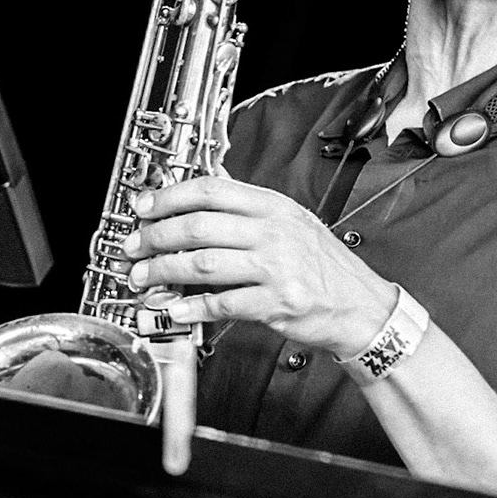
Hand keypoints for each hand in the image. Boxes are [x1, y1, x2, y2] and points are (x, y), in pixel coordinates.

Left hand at [118, 176, 397, 356]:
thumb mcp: (292, 222)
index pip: (211, 190)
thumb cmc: (324, 266)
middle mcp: (274, 232)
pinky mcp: (277, 303)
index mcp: (273, 206)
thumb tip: (203, 190)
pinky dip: (192, 305)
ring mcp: (276, 267)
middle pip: (199, 226)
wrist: (362, 307)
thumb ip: (249, 208)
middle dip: (156, 236)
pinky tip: (174, 307)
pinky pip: (222, 302)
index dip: (169, 197)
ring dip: (163, 271)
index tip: (143, 207)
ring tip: (143, 278)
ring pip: (203, 263)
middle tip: (133, 247)